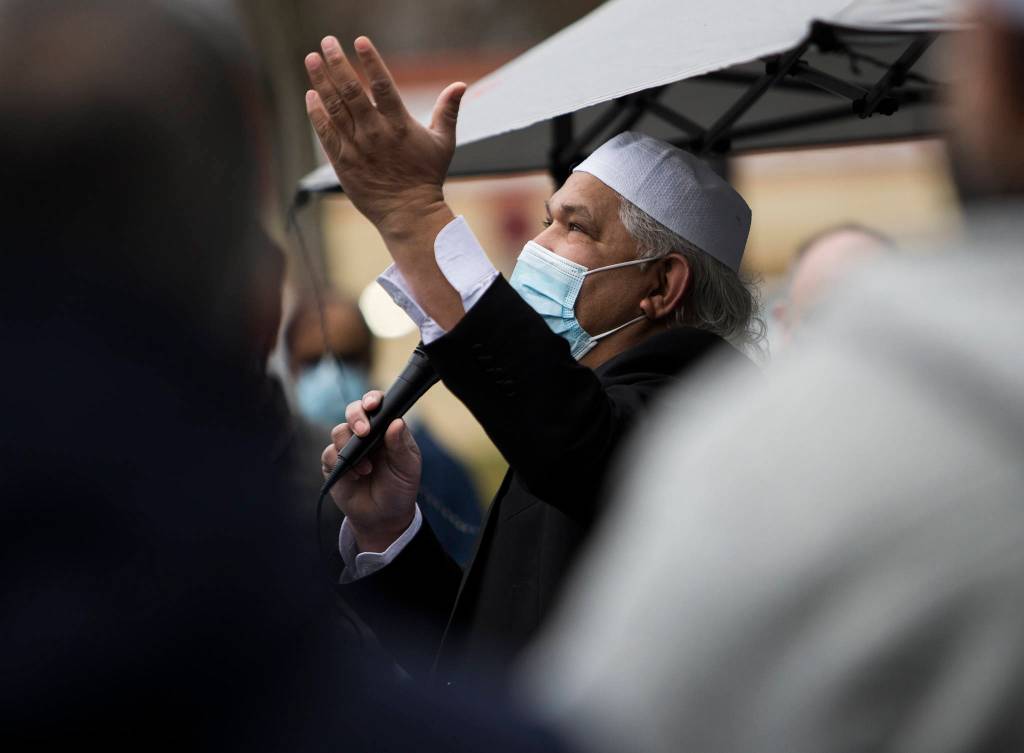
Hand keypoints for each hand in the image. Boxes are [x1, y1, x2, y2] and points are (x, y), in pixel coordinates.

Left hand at [304, 36, 465, 240]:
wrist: (408, 213)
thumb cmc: (427, 176)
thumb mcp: (443, 143)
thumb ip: (448, 111)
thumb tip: (460, 85)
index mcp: (400, 125)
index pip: (382, 86)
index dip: (370, 61)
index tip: (360, 41)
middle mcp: (376, 133)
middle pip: (351, 91)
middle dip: (337, 63)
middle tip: (326, 42)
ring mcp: (357, 147)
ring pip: (334, 108)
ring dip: (321, 81)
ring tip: (311, 59)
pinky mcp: (343, 162)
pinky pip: (326, 133)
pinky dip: (317, 113)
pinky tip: (310, 95)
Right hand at [321, 390, 421, 553]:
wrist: (384, 518)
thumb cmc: (399, 488)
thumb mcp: (407, 468)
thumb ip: (401, 445)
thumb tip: (397, 422)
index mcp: (385, 429)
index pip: (377, 405)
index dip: (372, 400)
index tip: (373, 405)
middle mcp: (365, 434)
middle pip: (353, 411)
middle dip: (356, 417)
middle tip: (364, 432)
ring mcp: (348, 448)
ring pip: (338, 431)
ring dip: (350, 447)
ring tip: (367, 469)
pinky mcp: (334, 464)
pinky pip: (329, 454)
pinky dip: (341, 463)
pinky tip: (355, 476)